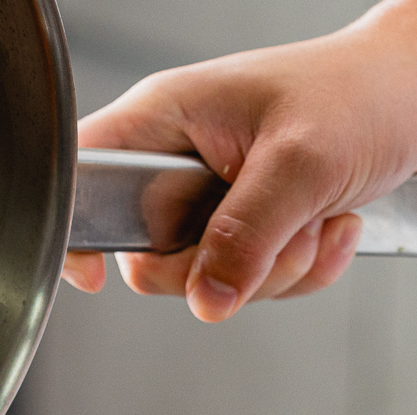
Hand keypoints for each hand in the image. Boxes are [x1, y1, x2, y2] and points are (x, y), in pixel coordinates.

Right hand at [60, 0, 416, 319]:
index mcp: (163, 120)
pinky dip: (297, 269)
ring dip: (273, 268)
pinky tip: (325, 223)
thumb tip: (204, 299)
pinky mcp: (242, 224)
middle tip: (274, 231)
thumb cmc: (362, 91)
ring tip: (313, 216)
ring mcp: (208, 197)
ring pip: (203, 278)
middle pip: (147, 257)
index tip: (96, 274)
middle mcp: (175, 160)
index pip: (81, 178)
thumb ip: (243, 235)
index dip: (76, 230)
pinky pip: (247, 281)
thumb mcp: (300, 163)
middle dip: (219, 266)